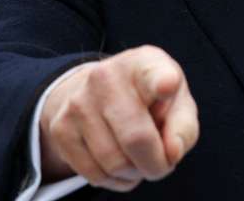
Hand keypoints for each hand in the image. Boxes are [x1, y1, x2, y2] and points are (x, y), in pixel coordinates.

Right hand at [38, 45, 199, 191]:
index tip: (167, 85)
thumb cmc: (150, 100)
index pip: (154, 73)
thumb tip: (170, 154)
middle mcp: (107, 77)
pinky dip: (114, 180)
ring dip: (134, 173)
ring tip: (138, 158)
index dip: (162, 82)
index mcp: (144, 64)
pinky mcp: (60, 129)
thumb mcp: (177, 103)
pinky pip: (94, 175)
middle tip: (161, 164)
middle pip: (136, 138)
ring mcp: (78, 102)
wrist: (98, 91)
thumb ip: (183, 128)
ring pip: (115, 163)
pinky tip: (120, 164)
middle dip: (155, 165)